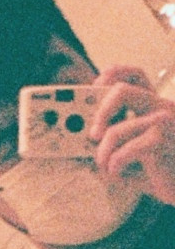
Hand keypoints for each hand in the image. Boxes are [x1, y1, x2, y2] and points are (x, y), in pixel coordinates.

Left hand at [89, 65, 174, 205]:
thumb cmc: (160, 172)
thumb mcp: (132, 153)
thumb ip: (113, 141)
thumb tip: (83, 139)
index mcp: (154, 106)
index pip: (134, 75)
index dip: (111, 75)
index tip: (93, 88)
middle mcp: (161, 107)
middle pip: (121, 91)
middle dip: (99, 113)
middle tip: (93, 135)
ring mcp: (164, 121)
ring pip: (114, 131)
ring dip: (102, 154)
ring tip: (106, 167)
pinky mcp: (162, 139)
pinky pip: (122, 151)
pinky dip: (113, 166)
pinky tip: (118, 173)